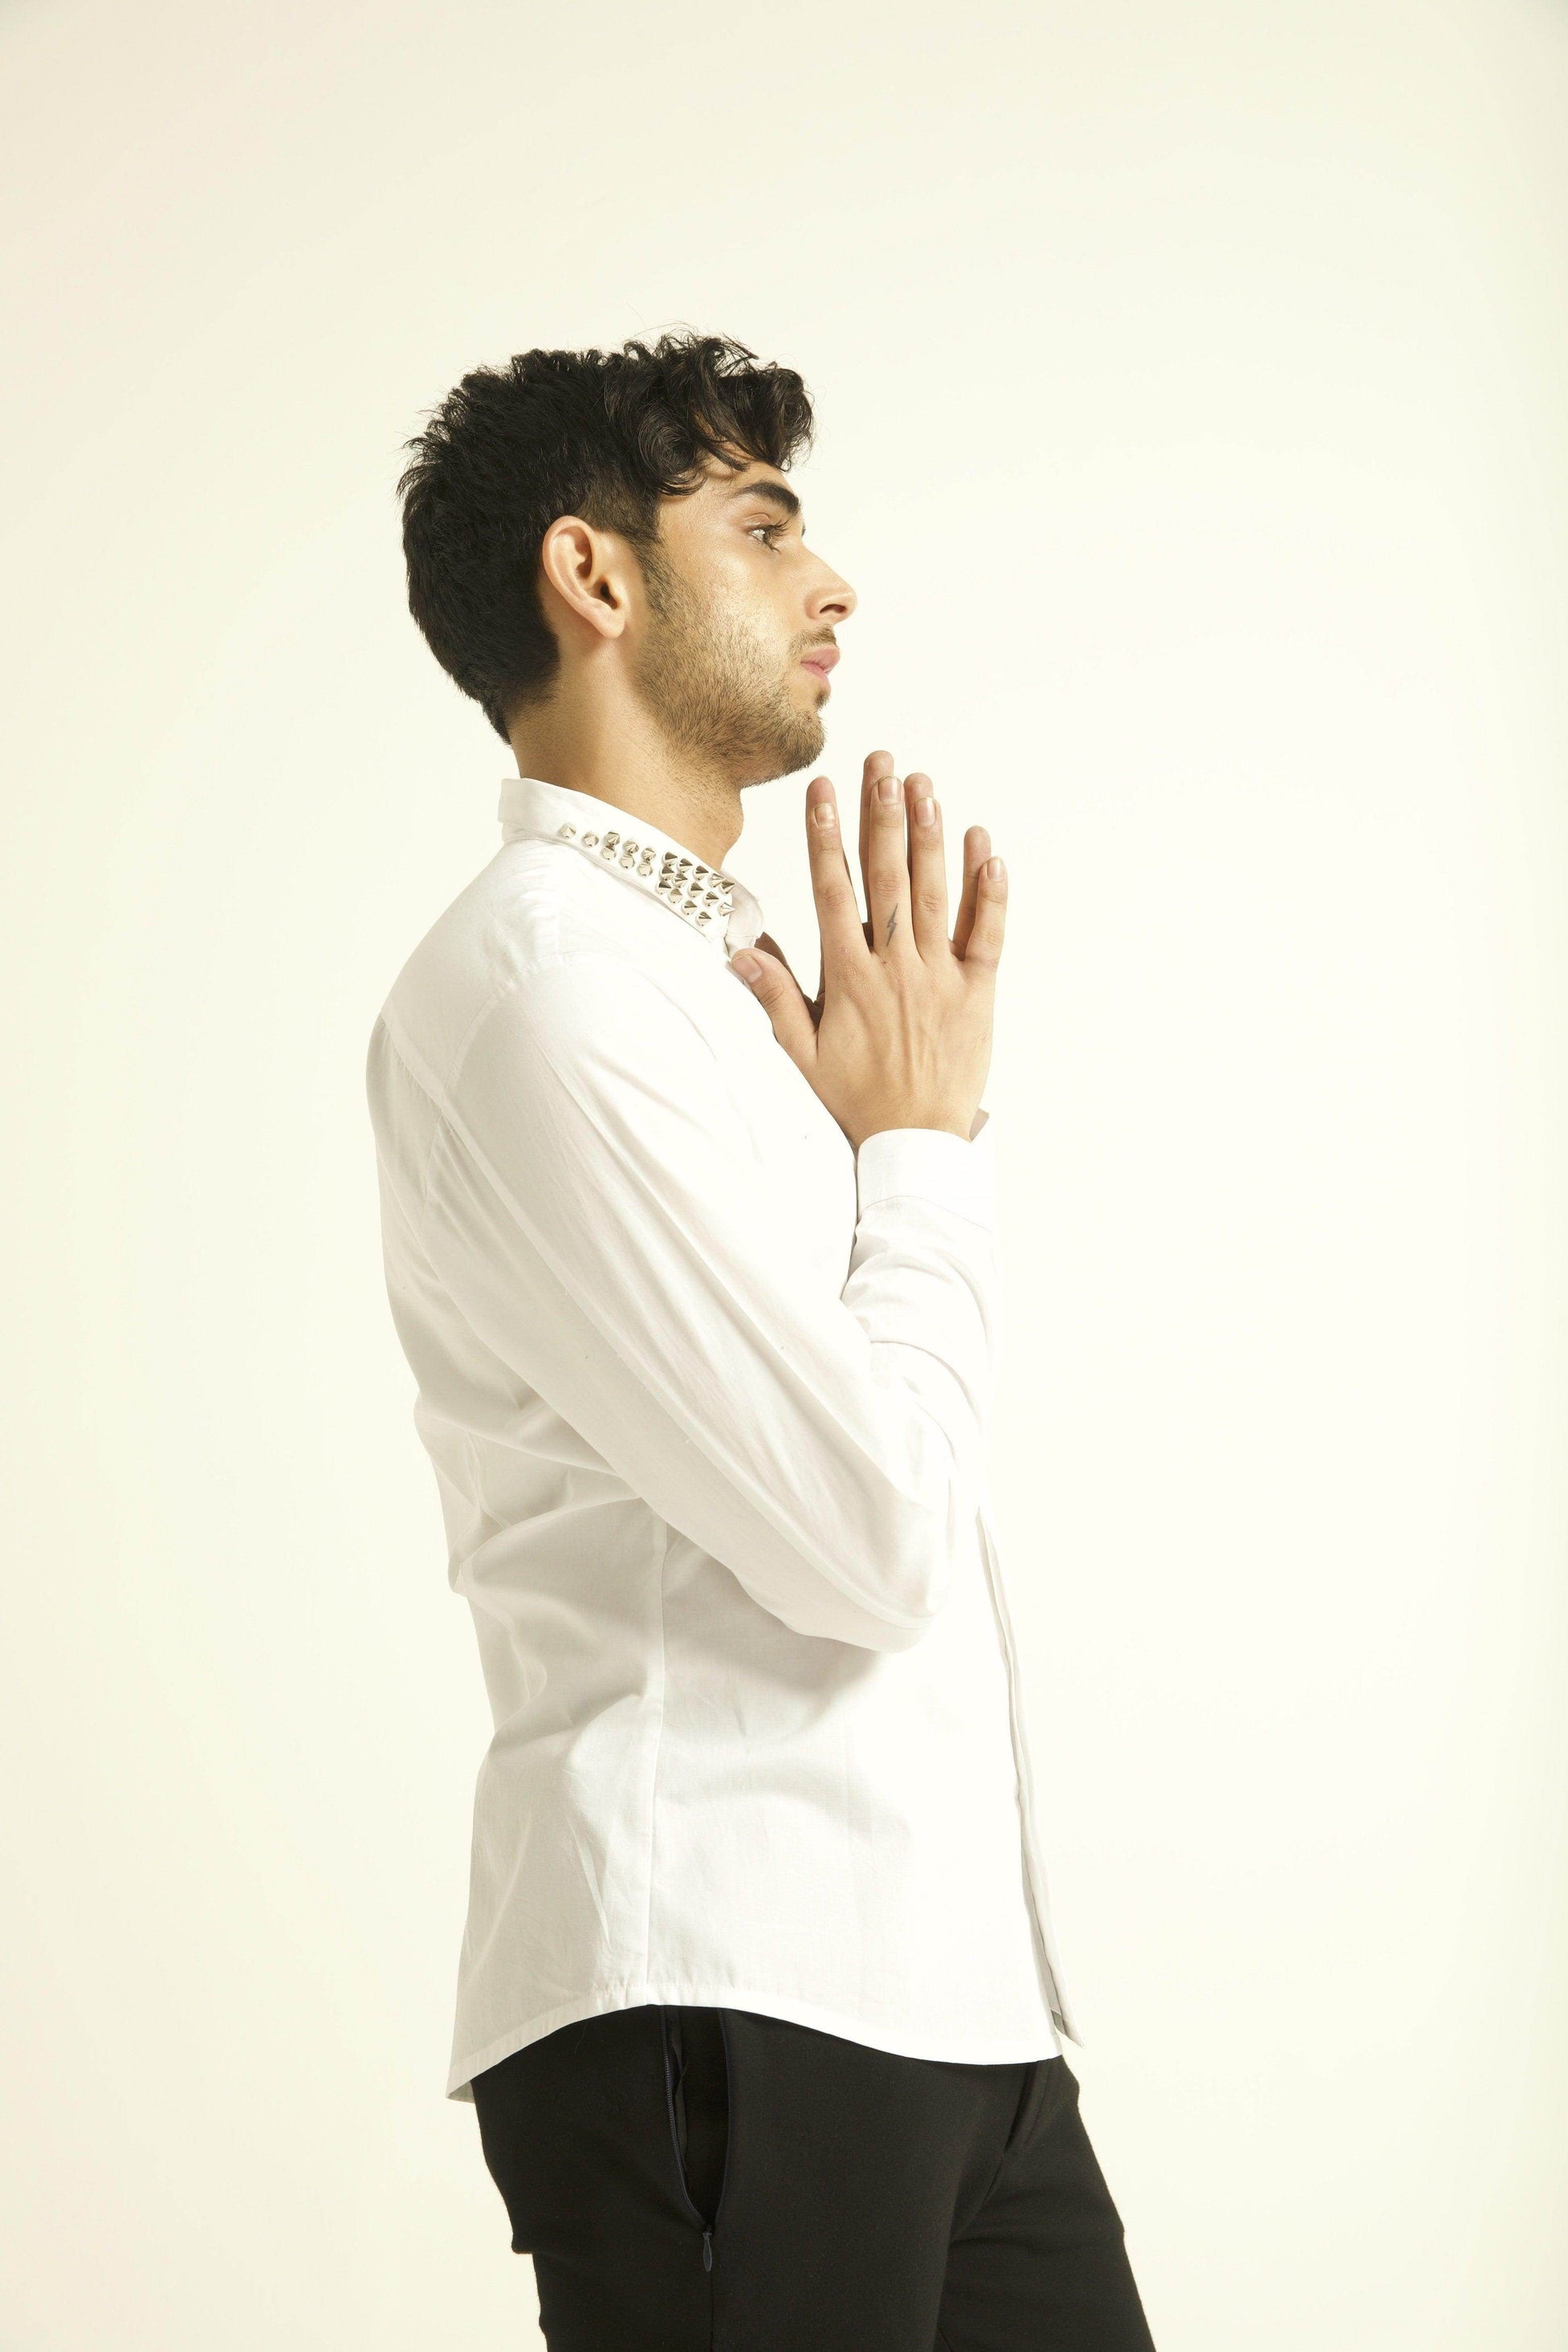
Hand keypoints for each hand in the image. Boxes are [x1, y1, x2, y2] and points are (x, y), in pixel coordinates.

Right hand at [730, 749, 1005, 1150]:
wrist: (913, 1147)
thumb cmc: (855, 1102)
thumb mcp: (802, 1054)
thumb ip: (775, 998)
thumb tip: (739, 950)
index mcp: (849, 980)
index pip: (835, 892)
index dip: (828, 837)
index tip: (823, 792)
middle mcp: (896, 970)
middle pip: (887, 878)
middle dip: (882, 816)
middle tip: (881, 764)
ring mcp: (940, 978)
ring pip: (933, 895)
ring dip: (930, 836)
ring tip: (924, 784)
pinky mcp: (977, 994)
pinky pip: (986, 933)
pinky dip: (988, 890)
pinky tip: (986, 846)